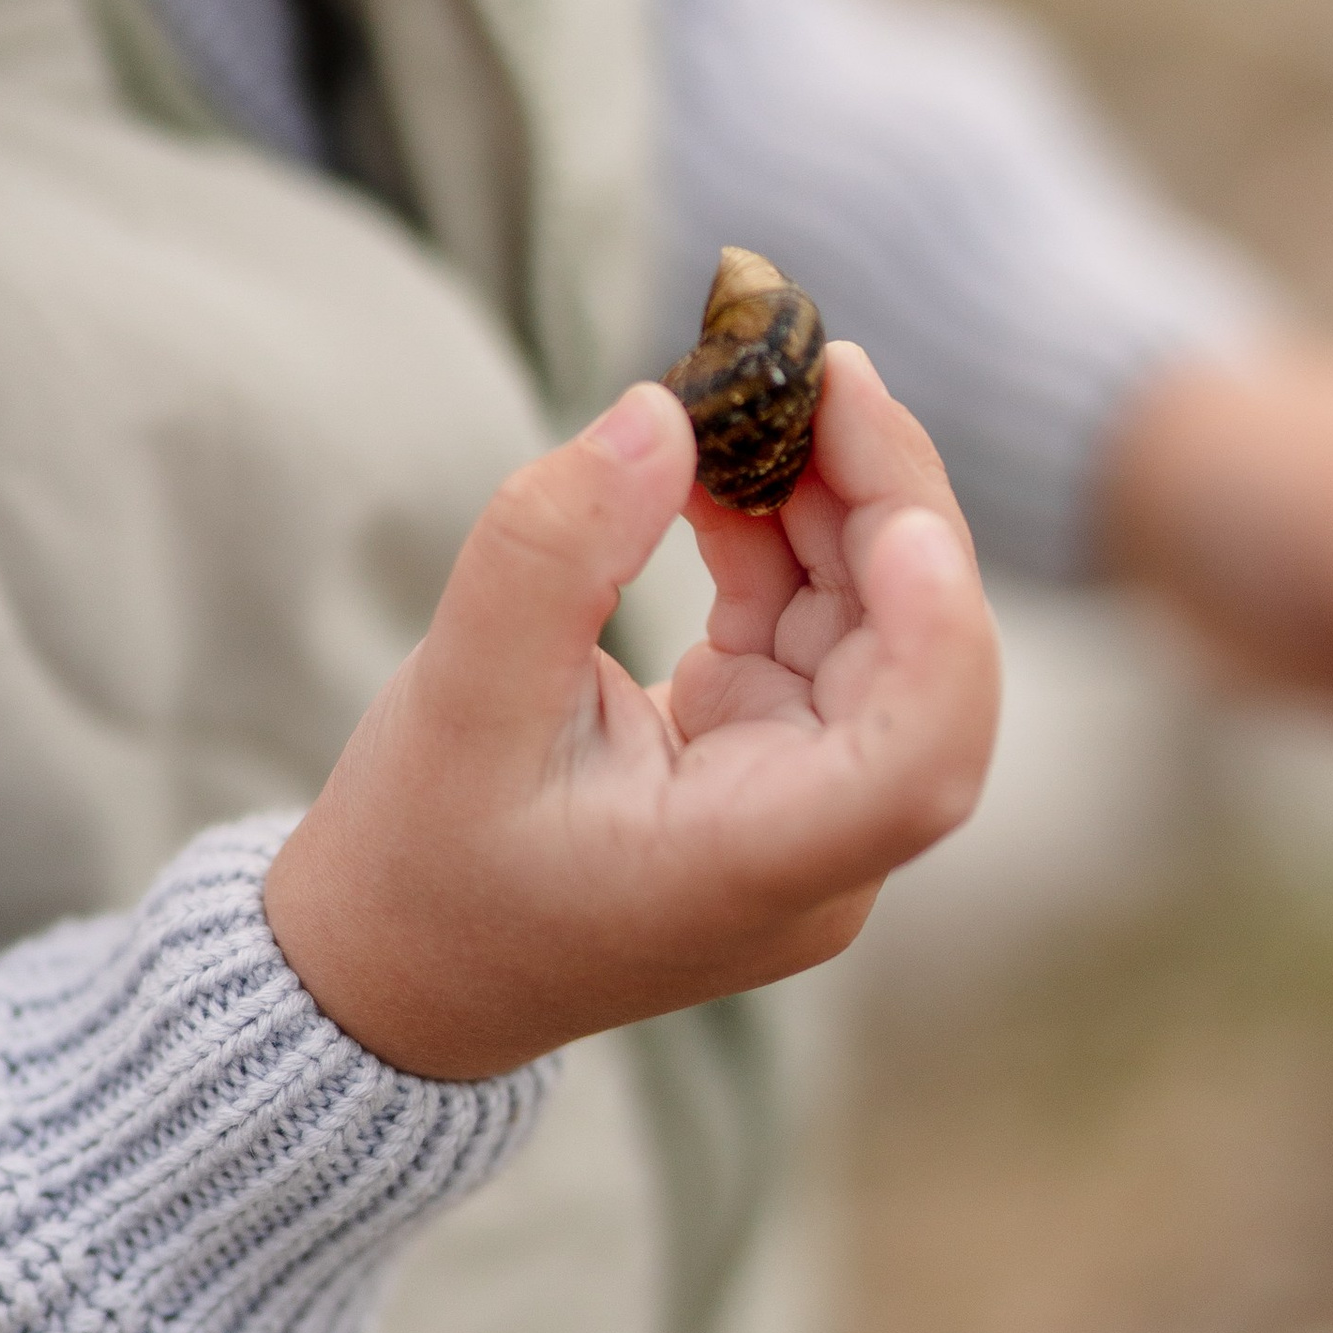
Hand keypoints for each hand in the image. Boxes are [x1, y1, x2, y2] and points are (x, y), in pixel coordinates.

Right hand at [264, 346, 1001, 1078]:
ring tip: (757, 383)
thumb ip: (555, 550)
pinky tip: (724, 461)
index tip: (899, 511)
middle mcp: (815, 847)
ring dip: (837, 499)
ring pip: (879, 627)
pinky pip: (818, 628)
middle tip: (818, 364)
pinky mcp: (773, 758)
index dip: (939, 630)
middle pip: (919, 663)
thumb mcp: (458, 697)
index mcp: (754, 865)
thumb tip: (664, 410)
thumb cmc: (421, 860)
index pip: (914, 762)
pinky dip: (784, 536)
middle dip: (886, 501)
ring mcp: (805, 802)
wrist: (394, 968)